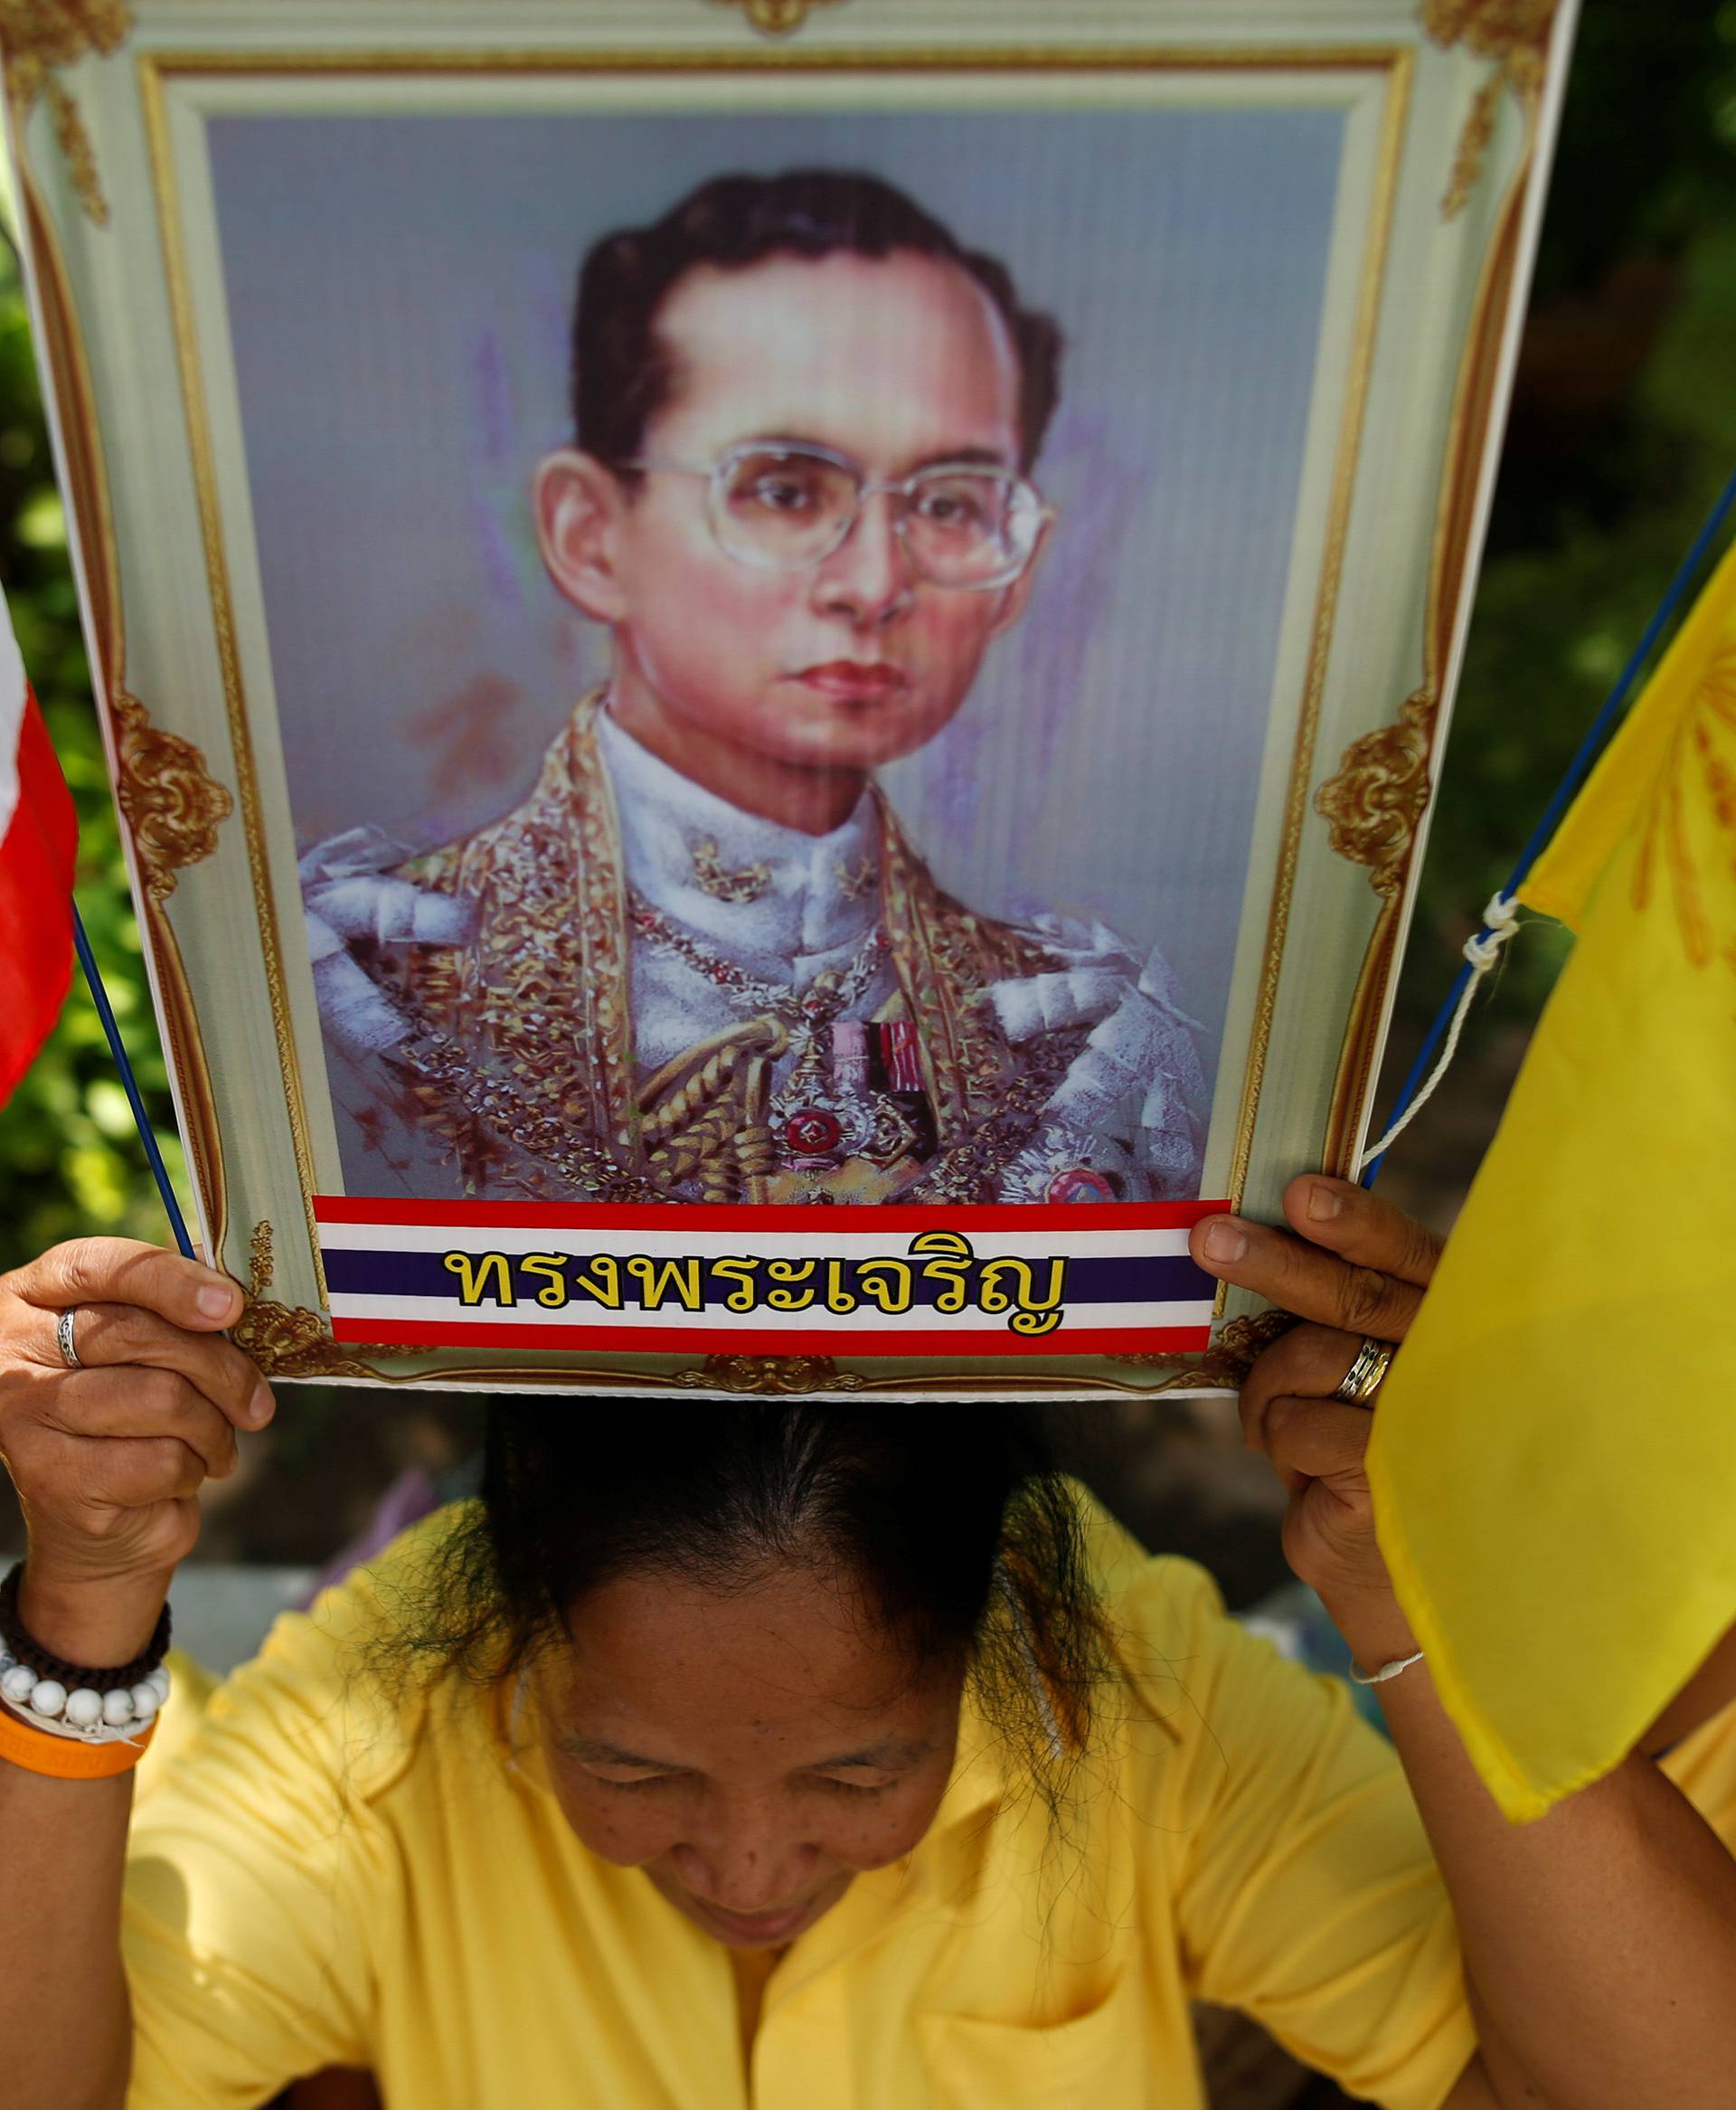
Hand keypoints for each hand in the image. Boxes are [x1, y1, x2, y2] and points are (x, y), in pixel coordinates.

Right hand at [0, 1240, 273, 1662]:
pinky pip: (160, 1461)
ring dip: (213, 1428)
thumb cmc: (129, 1413)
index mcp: (36, 1297)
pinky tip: (183, 1474)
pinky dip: (193, 1469)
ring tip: (217, 1444)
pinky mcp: (51, 1481)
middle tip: (257, 1403)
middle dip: (220, 1368)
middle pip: (140, 1335)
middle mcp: (15, 1352)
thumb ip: (173, 1312)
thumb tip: (231, 1297)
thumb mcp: (143, 1350)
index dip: (172, 1281)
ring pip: (161, 1399)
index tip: (231, 1304)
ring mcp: (24, 1418)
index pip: (100, 1268)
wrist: (94, 1521)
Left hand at [1187, 1175, 1442, 1653]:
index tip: (1300, 1191)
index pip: (1404, 1256)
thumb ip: (1331, 1312)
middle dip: (1273, 1262)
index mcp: (1449, 1314)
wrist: (1392, 1573)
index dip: (1355, 1222)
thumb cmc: (1360, 1450)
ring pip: (1311, 1357)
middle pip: (1354, 1296)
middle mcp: (1456, 1357)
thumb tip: (1246, 1238)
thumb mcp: (1349, 1370)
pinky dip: (1278, 1439)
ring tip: (1270, 1422)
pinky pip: (1298, 1425)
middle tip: (1210, 1237)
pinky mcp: (1397, 1472)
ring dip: (1266, 1388)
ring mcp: (1433, 1415)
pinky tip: (1304, 1469)